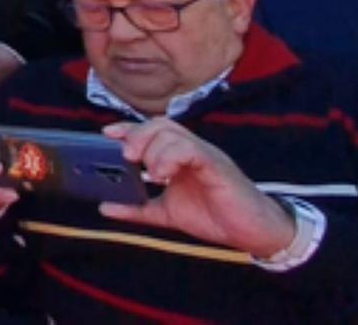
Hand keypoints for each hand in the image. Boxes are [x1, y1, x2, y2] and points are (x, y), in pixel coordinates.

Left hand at [99, 119, 295, 256]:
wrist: (252, 232)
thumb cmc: (214, 216)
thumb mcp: (167, 213)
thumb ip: (137, 208)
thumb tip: (104, 207)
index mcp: (178, 156)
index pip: (151, 130)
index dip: (127, 128)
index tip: (107, 134)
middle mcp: (190, 150)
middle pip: (159, 125)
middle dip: (137, 135)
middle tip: (128, 157)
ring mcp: (205, 155)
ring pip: (173, 133)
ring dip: (153, 149)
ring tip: (150, 173)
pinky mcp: (217, 165)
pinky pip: (192, 149)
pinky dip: (172, 157)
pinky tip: (164, 175)